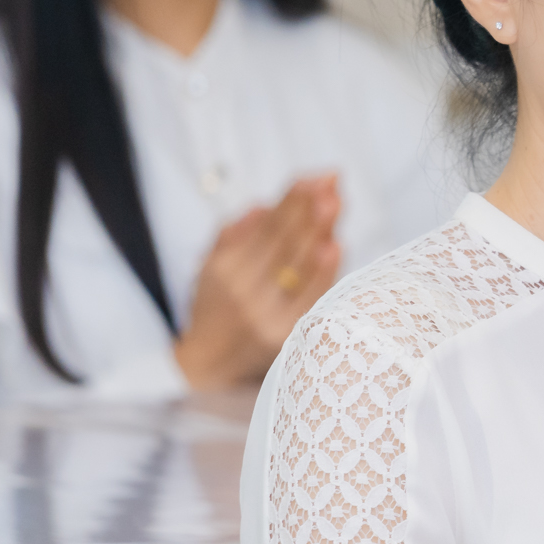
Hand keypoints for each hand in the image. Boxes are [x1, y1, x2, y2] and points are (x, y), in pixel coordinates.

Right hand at [173, 174, 342, 391]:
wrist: (207, 367)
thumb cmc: (215, 309)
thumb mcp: (211, 268)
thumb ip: (235, 235)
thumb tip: (262, 205)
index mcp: (225, 270)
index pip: (264, 228)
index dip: (290, 200)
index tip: (314, 176)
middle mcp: (244, 291)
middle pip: (283, 242)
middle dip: (308, 208)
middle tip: (332, 180)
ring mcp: (266, 314)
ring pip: (298, 266)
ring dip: (319, 231)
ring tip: (335, 202)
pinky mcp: (287, 336)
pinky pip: (310, 297)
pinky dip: (324, 271)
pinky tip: (334, 246)